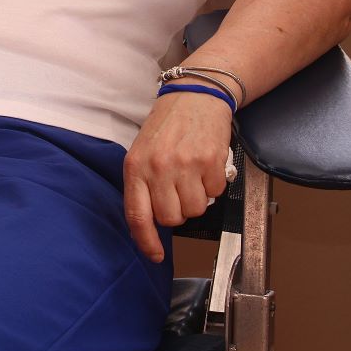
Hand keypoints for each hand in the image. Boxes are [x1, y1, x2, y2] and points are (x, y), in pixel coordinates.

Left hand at [123, 91, 233, 261]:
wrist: (195, 95)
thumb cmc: (167, 125)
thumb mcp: (142, 152)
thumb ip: (143, 184)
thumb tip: (151, 221)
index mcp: (135, 167)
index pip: (137, 215)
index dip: (146, 241)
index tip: (155, 255)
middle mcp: (158, 167)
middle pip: (171, 218)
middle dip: (178, 211)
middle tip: (180, 190)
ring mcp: (185, 165)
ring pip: (196, 209)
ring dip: (198, 198)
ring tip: (193, 175)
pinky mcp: (210, 161)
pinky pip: (215, 192)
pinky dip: (214, 184)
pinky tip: (206, 165)